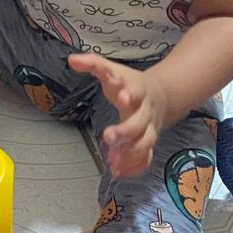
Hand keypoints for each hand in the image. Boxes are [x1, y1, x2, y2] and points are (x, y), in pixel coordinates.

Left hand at [68, 53, 171, 176]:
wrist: (160, 96)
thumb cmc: (129, 83)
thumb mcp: (113, 70)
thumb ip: (93, 64)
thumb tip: (71, 59)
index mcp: (138, 90)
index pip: (136, 90)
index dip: (130, 93)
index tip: (122, 96)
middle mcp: (146, 111)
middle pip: (140, 123)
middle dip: (125, 131)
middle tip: (108, 136)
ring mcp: (149, 129)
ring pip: (145, 144)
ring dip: (130, 154)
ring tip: (112, 162)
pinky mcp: (149, 143)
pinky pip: (146, 158)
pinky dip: (134, 167)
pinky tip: (118, 172)